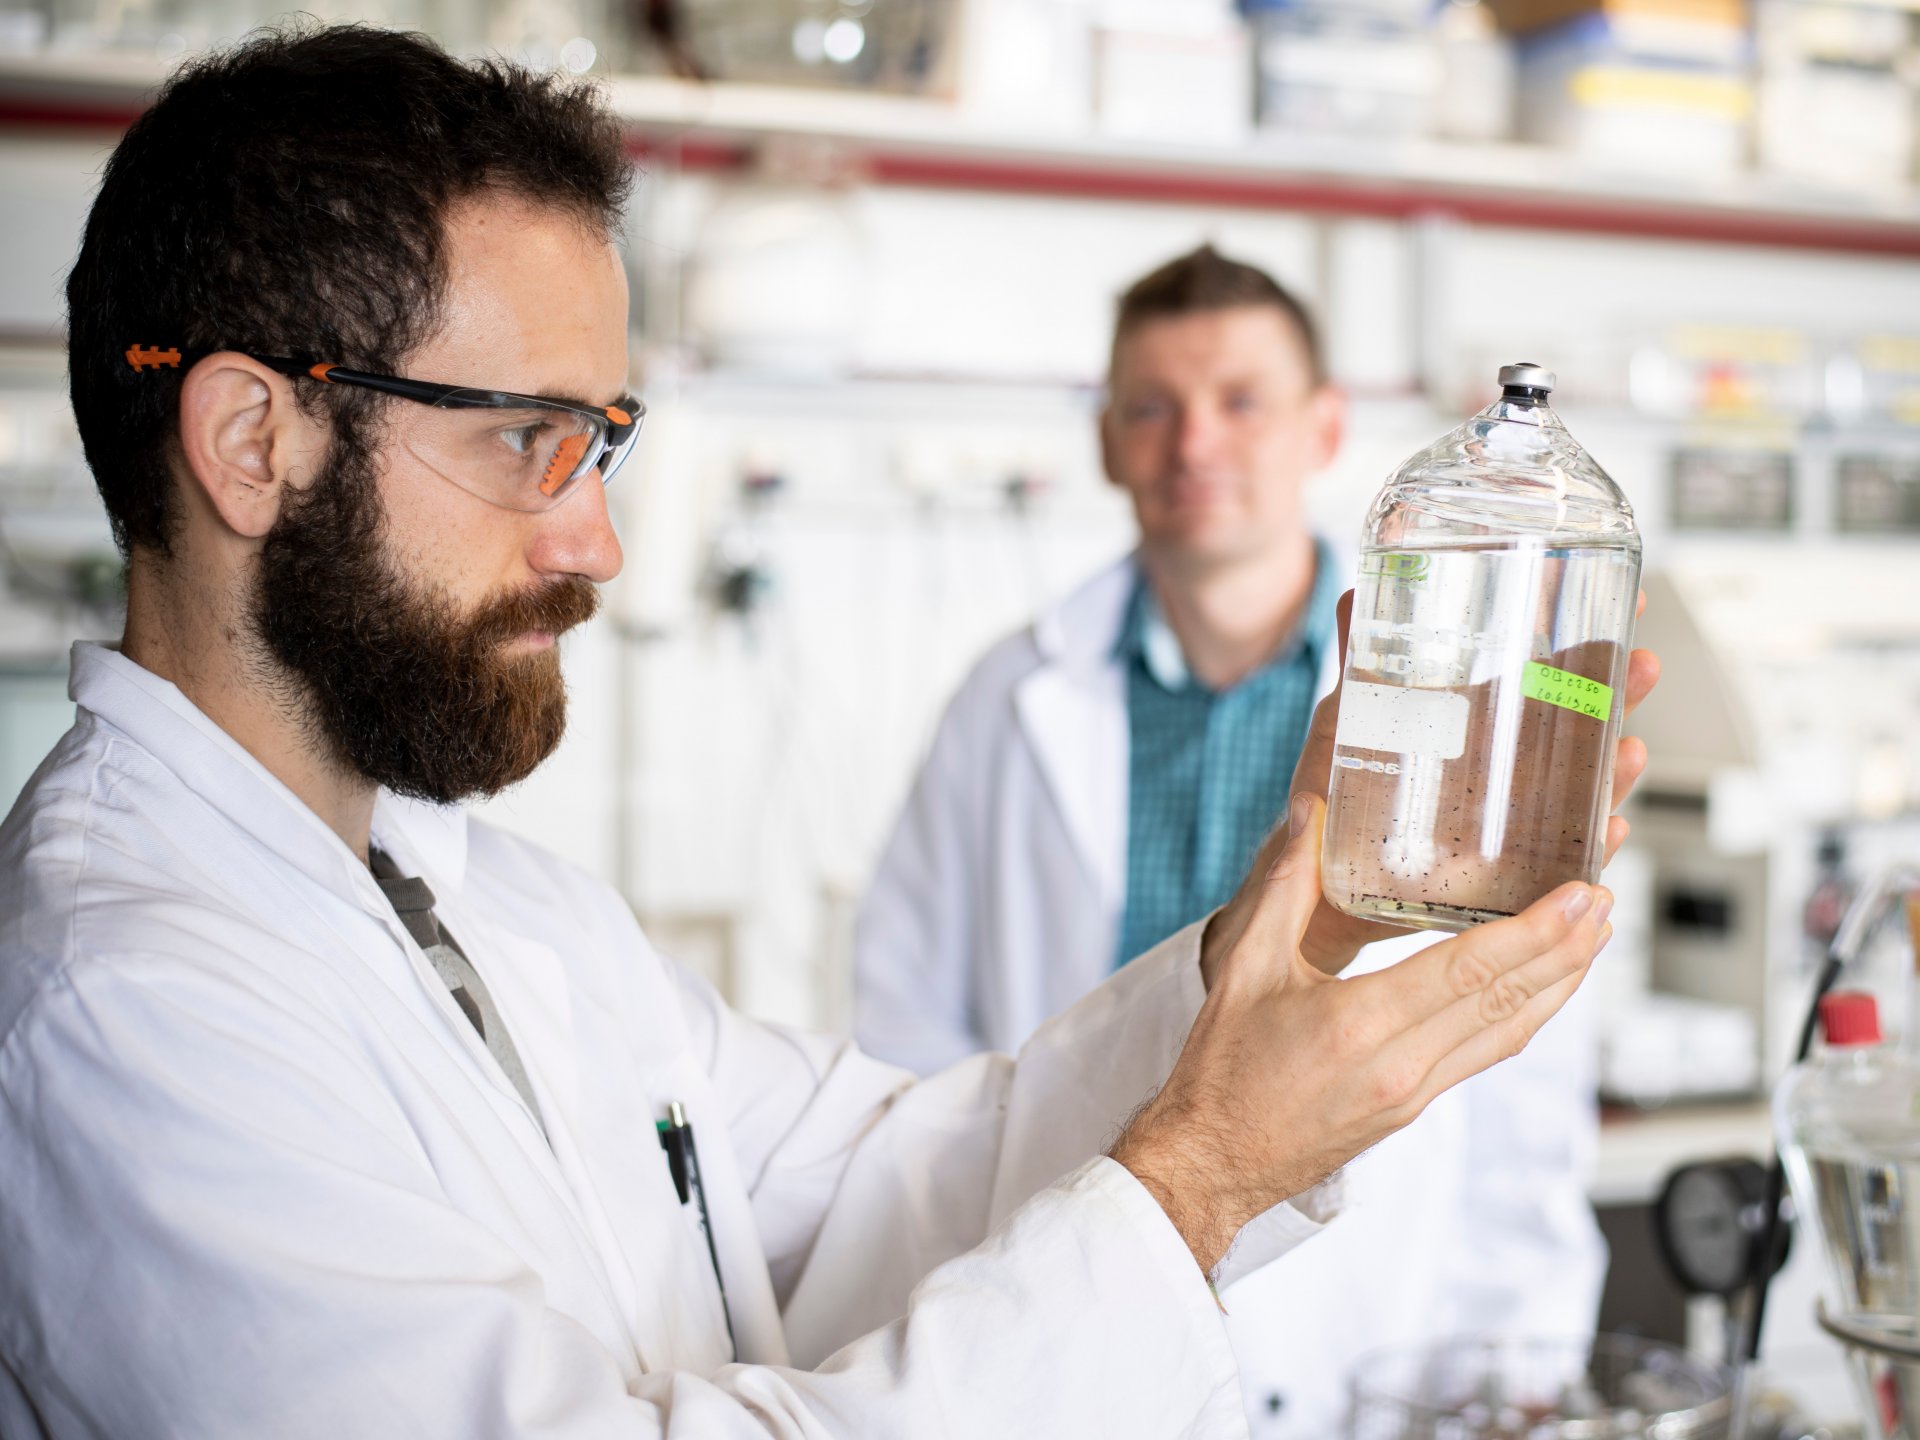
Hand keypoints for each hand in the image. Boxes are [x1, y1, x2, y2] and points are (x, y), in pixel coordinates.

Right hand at [1110, 793, 1611, 1273]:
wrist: (1211, 1162)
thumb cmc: (1221, 1073)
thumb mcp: (1243, 968)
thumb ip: (1284, 887)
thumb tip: (1312, 814)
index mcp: (1360, 1024)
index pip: (1470, 972)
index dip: (1535, 933)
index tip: (1578, 897)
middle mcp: (1401, 1065)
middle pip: (1508, 1002)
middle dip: (1566, 951)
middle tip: (1604, 904)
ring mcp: (1414, 1093)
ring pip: (1509, 1034)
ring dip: (1559, 986)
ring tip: (1592, 940)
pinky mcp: (1413, 1107)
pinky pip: (1485, 1056)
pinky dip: (1523, 1018)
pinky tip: (1538, 992)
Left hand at [1261, 589, 1658, 977]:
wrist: (1313, 877)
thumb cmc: (1334, 794)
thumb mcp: (1346, 720)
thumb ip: (1357, 661)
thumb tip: (1352, 591)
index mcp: (1479, 728)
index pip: (1553, 678)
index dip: (1595, 648)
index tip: (1637, 604)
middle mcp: (1504, 774)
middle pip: (1581, 732)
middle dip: (1617, 701)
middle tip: (1643, 669)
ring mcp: (1507, 825)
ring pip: (1578, 797)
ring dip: (1611, 775)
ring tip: (1628, 753)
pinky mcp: (1495, 878)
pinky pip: (1555, 866)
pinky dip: (1586, 850)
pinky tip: (1606, 833)